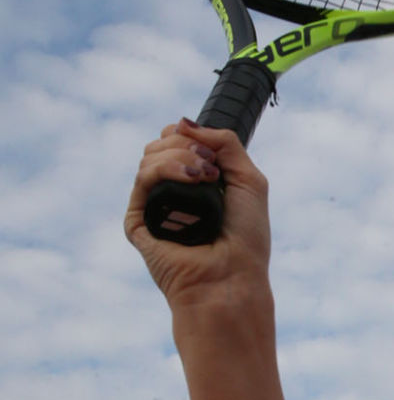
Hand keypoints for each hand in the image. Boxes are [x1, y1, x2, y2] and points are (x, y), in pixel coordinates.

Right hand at [125, 122, 270, 307]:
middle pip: (159, 145)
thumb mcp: (248, 179)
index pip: (175, 142)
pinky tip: (191, 178)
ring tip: (204, 176)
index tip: (212, 152)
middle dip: (185, 143)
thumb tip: (183, 123)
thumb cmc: (246, 238)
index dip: (188, 136)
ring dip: (179, 155)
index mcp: (193, 184)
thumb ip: (225, 142)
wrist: (232, 277)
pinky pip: (142, 180)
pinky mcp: (138, 223)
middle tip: (210, 166)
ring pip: (149, 158)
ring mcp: (153, 207)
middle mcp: (171, 194)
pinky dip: (165, 169)